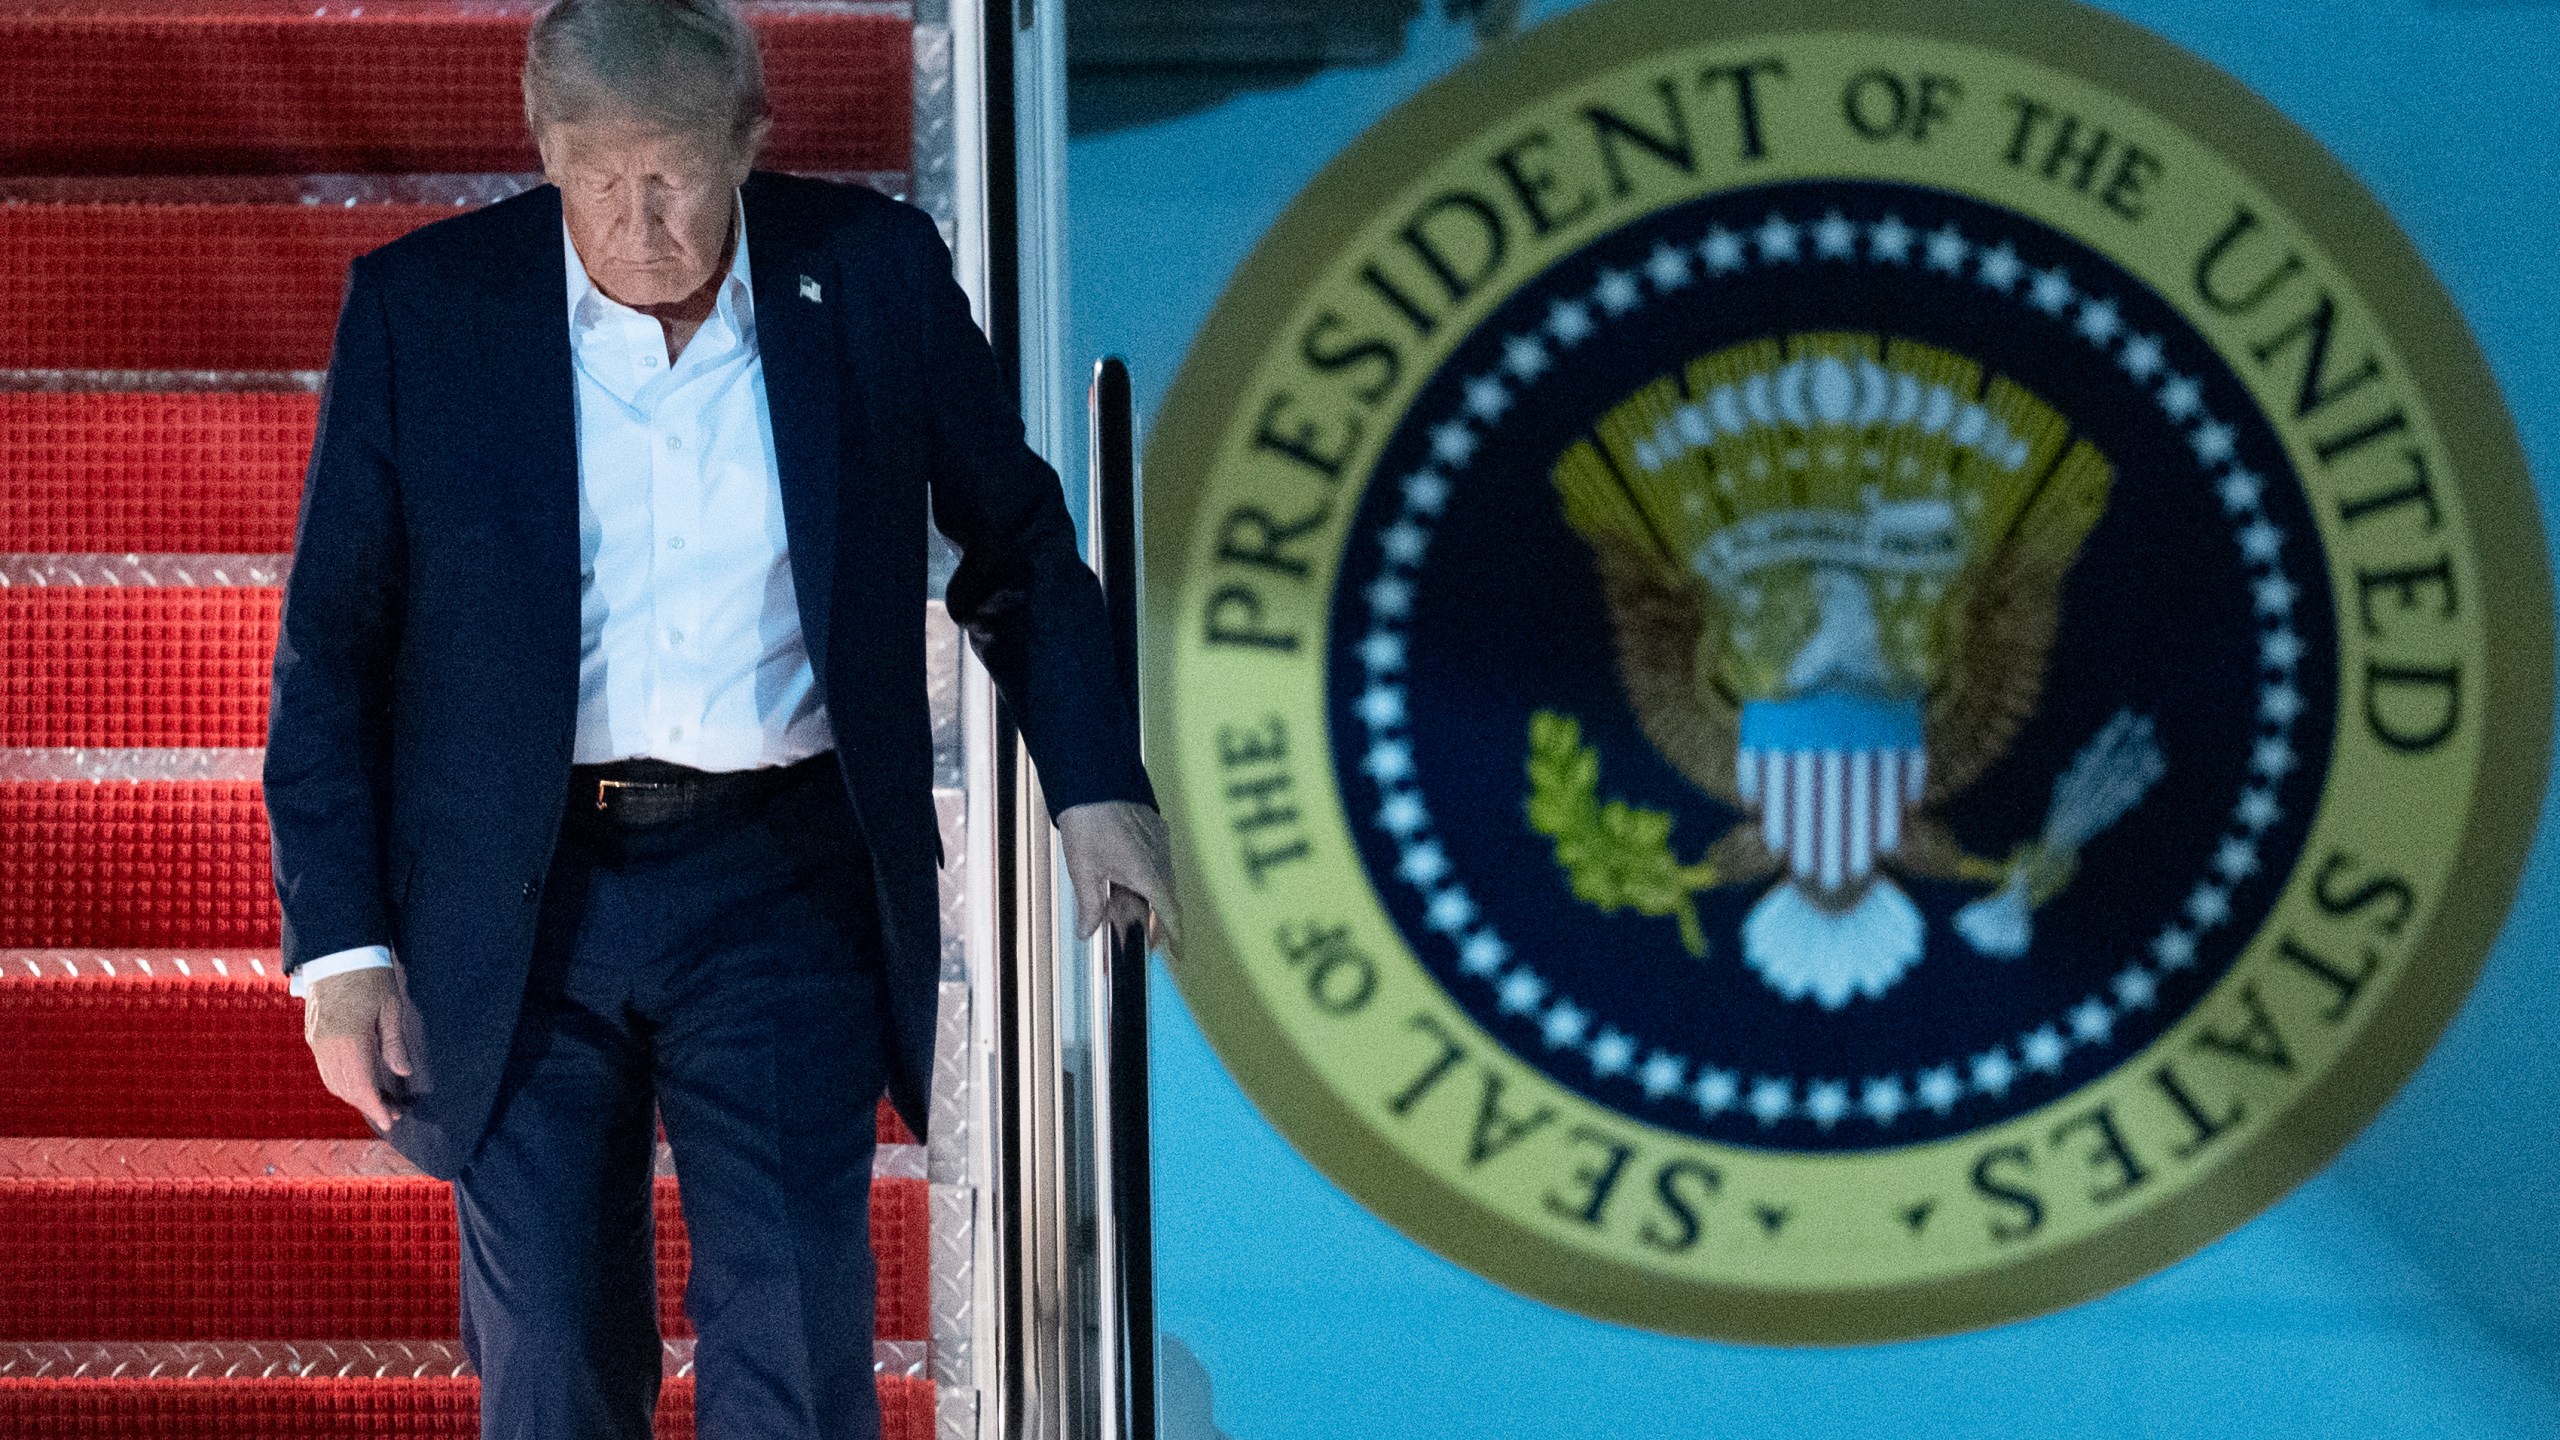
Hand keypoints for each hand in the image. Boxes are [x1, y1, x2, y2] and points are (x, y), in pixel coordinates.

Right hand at [303, 964, 425, 1131]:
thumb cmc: (370, 975)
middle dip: (369, 1105)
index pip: (361, 1086)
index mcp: (349, 1039)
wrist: (336, 950)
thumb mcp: (390, 1007)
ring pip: (333, 1081)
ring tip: (381, 1101)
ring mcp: (316, 1040)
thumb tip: (402, 1073)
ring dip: (355, 1095)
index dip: (376, 1107)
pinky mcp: (313, 1035)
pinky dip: (343, 1081)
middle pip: (346, 1088)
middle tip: (394, 1113)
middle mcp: (327, 1045)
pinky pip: (326, 1068)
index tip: (390, 1122)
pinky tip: (361, 1082)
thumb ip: (394, 1043)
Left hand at [1057, 799, 1180, 960]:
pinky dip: (1147, 876)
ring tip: (1122, 904)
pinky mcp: (1155, 829)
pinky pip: (1157, 860)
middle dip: (1154, 920)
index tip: (1178, 952)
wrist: (1094, 777)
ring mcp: (1160, 842)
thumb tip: (1087, 931)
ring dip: (1147, 897)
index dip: (1176, 937)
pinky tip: (1125, 876)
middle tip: (1138, 934)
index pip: (1170, 914)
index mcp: (1148, 874)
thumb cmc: (1090, 819)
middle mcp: (1161, 859)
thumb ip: (1090, 905)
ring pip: (1161, 880)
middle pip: (1165, 899)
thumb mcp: (1084, 869)